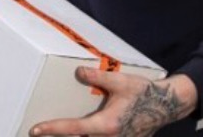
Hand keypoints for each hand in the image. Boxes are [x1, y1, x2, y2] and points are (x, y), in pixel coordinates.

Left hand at [30, 68, 196, 135]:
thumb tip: (78, 72)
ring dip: (73, 136)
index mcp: (107, 125)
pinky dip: (86, 135)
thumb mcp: (119, 81)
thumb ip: (97, 77)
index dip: (52, 129)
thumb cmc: (144, 92)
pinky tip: (79, 131)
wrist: (167, 104)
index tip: (35, 130)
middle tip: (40, 132)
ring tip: (54, 131)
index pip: (73, 129)